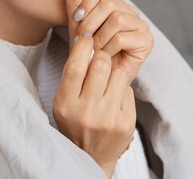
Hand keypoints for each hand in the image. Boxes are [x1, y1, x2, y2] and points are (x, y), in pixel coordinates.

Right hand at [52, 28, 135, 176]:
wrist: (91, 156)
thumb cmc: (75, 121)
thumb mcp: (64, 101)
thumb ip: (74, 75)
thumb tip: (86, 39)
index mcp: (66, 104)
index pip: (76, 66)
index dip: (82, 46)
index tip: (87, 37)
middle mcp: (87, 112)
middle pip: (101, 64)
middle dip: (102, 55)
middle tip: (100, 57)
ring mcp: (108, 118)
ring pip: (118, 73)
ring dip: (114, 70)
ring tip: (107, 78)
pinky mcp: (126, 123)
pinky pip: (128, 90)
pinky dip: (122, 89)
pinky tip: (114, 98)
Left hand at [67, 0, 153, 83]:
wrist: (94, 77)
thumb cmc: (85, 49)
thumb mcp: (75, 22)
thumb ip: (76, 1)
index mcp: (114, 0)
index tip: (76, 18)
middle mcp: (130, 10)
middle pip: (109, 3)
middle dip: (89, 22)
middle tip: (81, 39)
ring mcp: (140, 25)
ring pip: (117, 19)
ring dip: (98, 38)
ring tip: (92, 49)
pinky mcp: (147, 41)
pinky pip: (122, 38)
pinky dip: (108, 48)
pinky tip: (104, 56)